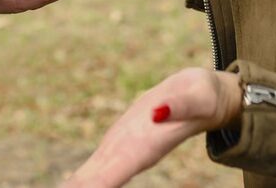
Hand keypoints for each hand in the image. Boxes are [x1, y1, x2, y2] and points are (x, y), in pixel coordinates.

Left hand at [61, 68, 241, 187]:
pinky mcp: (119, 141)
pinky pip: (96, 165)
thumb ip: (181, 105)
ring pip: (93, 176)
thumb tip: (159, 112)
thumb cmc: (205, 97)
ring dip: (77, 186)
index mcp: (147, 146)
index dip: (96, 185)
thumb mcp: (198, 96)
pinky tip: (70, 187)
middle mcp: (132, 154)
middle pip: (99, 181)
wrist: (202, 96)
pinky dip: (81, 179)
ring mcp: (124, 150)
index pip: (114, 172)